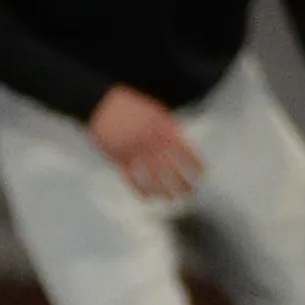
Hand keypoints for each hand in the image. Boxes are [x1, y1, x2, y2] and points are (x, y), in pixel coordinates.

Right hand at [91, 83, 202, 203]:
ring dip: (165, 191)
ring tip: (173, 198)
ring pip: (153, 178)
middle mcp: (150, 143)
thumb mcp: (155, 110)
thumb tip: (182, 141)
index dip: (195, 163)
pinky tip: (149, 197)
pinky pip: (131, 180)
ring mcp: (134, 153)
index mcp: (162, 129)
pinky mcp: (119, 160)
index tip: (201, 173)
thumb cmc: (131, 106)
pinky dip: (140, 190)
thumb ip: (169, 126)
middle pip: (171, 169)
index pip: (184, 150)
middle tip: (191, 192)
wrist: (102, 105)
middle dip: (183, 183)